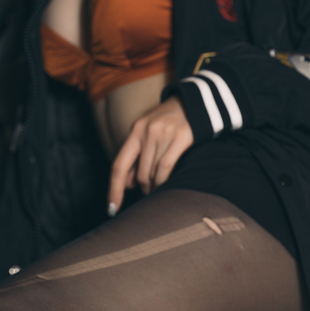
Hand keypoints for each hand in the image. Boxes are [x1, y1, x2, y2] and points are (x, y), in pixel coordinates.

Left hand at [107, 96, 193, 213]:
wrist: (198, 102)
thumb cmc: (171, 121)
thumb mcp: (149, 133)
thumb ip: (137, 156)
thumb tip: (126, 184)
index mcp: (136, 130)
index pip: (119, 165)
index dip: (114, 189)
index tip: (112, 209)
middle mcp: (147, 130)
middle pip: (138, 173)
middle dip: (143, 189)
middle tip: (149, 194)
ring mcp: (164, 133)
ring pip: (152, 173)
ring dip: (154, 187)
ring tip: (158, 190)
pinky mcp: (182, 136)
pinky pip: (166, 167)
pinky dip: (164, 181)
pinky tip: (167, 186)